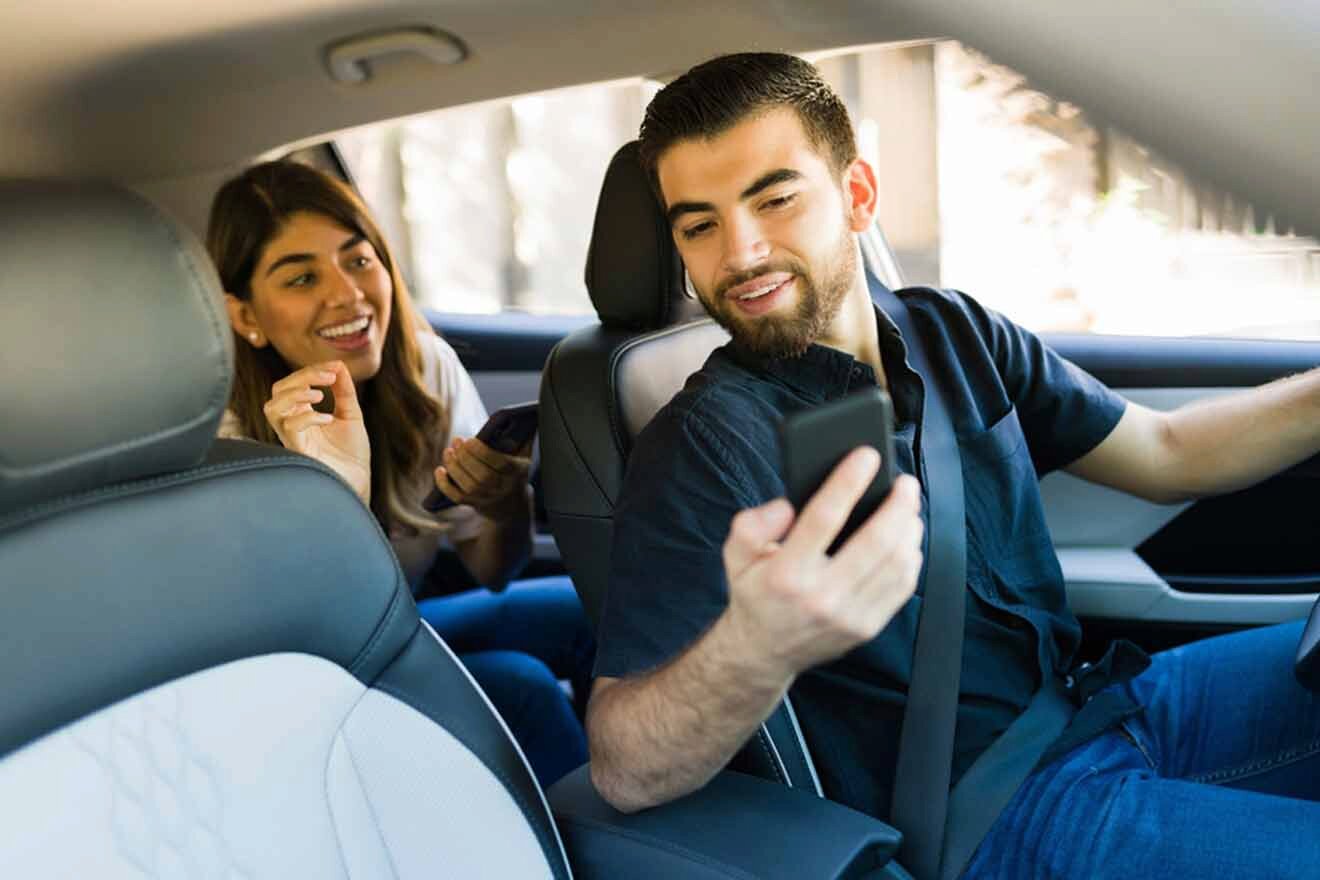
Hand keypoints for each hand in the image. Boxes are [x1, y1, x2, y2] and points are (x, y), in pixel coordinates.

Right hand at [263, 361, 370, 503]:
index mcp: (301, 413)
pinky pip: (290, 428)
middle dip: (302, 377)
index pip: (293, 384)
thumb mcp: (351, 414)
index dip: (311, 371)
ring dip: (295, 395)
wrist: (358, 481)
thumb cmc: (351, 453)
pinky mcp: (298, 452)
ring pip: (272, 408)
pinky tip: (328, 420)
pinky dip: (308, 418)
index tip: (335, 367)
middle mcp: (291, 424)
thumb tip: (339, 364)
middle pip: (278, 390)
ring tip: (320, 396)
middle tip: (329, 377)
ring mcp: (292, 438)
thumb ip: (344, 391)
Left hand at [432, 436, 530, 519]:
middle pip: (483, 476)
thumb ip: (524, 435)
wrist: (513, 503)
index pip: (500, 463)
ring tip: (447, 451)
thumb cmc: (515, 469)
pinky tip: (440, 470)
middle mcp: (503, 487)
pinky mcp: (475, 504)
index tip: (470, 440)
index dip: (482, 452)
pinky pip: (457, 497)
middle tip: (456, 440)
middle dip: (466, 457)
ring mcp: (489, 498)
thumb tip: (524, 413)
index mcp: (517, 472)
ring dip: (454, 467)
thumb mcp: (524, 454)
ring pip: (468, 486)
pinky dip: (445, 485)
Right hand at [721, 448, 922, 677]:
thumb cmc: (755, 593)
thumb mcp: (735, 555)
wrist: (763, 652)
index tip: (866, 456)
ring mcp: (848, 615)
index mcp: (786, 572)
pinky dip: (911, 558)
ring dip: (909, 529)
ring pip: (895, 564)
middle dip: (898, 505)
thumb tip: (786, 507)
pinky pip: (902, 588)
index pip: (824, 518)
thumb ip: (751, 524)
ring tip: (909, 507)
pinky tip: (908, 539)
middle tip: (905, 482)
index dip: (848, 482)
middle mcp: (820, 595)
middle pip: (875, 541)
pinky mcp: (866, 627)